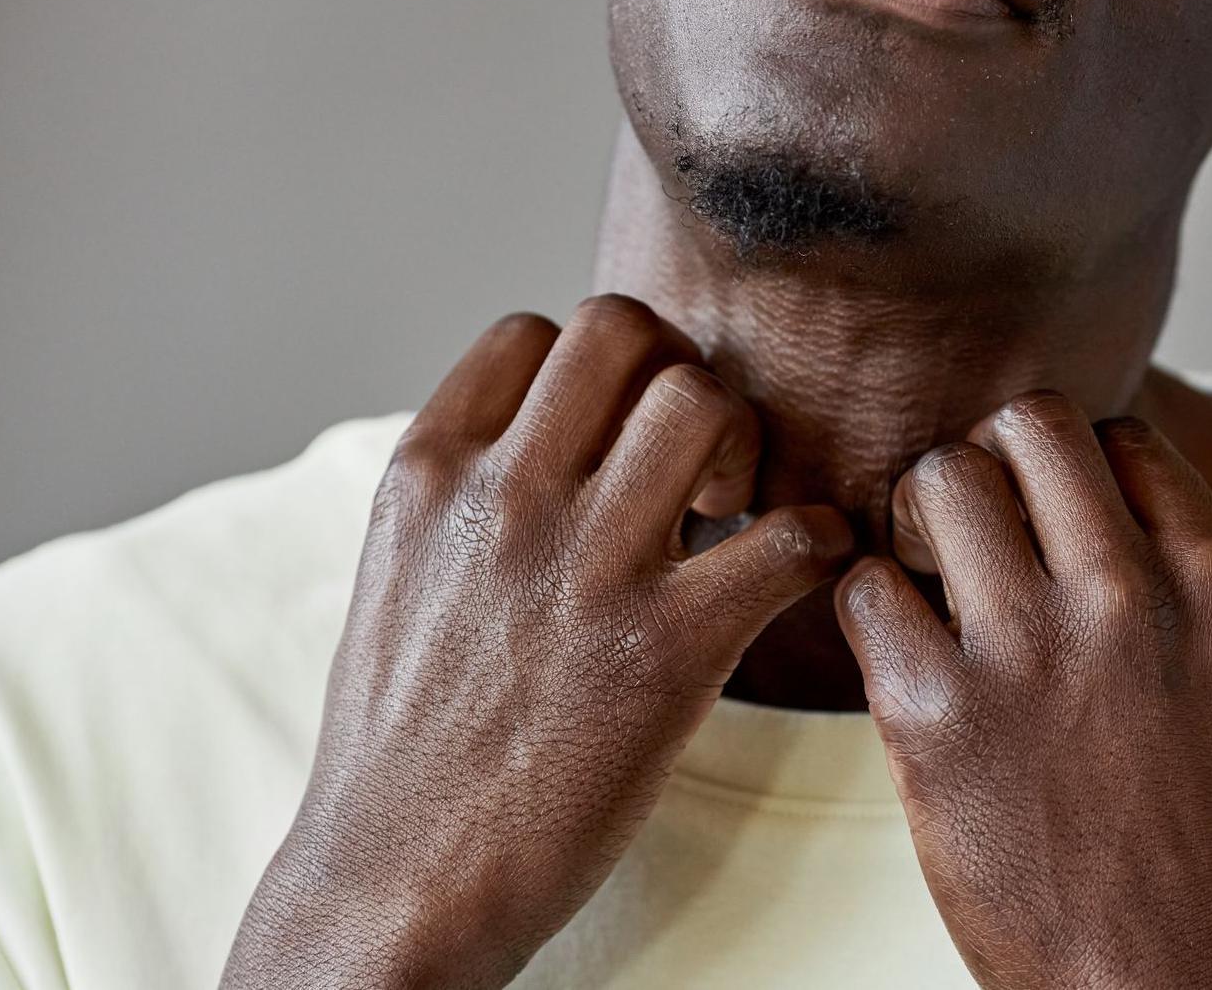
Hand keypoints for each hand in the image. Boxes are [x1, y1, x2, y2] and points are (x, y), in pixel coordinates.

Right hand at [222, 295, 854, 989]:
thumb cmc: (401, 746)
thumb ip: (465, 496)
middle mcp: (504, 499)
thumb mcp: (399, 579)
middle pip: (624, 328)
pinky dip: (818, 540)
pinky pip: (789, 535)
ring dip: (740, 443)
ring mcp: (587, 568)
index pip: (534, 331)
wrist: (393, 883)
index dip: (595, 369)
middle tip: (690, 461)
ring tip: (731, 516)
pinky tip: (799, 572)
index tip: (613, 435)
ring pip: (702, 400)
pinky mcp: (667, 651)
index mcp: (428, 476)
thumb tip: (546, 438)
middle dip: (674, 374)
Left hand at [837, 392, 1211, 989]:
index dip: (1065, 473)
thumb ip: (1165, 570)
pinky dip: (868, 611)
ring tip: (928, 590)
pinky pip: (863, 587)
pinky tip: (901, 661)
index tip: (1046, 530)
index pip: (1114, 434)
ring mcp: (1030, 649)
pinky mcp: (936, 713)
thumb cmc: (1188, 827)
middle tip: (967, 537)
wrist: (1156, 968)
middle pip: (1024, 425)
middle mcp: (1126, 593)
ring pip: (938, 478)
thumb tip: (1087, 491)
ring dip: (917, 521)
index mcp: (1209, 576)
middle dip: (985, 465)